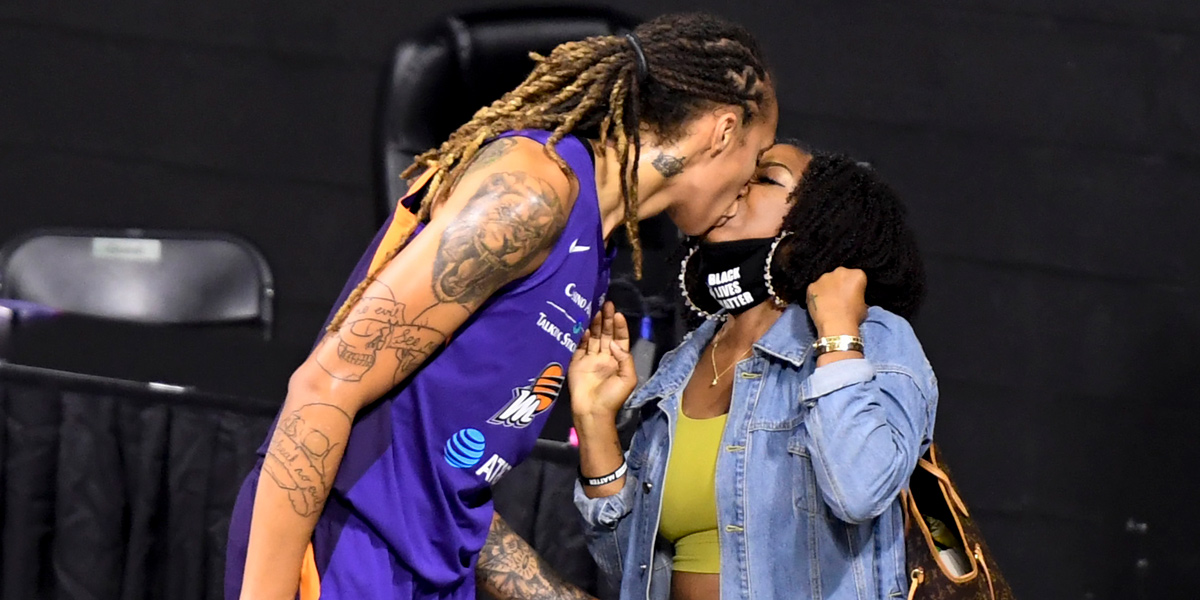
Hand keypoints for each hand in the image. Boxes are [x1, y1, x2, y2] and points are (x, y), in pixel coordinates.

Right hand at [568, 302, 636, 419]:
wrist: (592, 412)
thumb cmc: (612, 397)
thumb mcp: (628, 379)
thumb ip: (625, 358)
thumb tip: (615, 343)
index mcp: (618, 360)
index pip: (620, 338)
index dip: (620, 326)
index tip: (618, 314)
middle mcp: (604, 357)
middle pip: (606, 334)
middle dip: (607, 319)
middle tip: (606, 304)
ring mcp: (590, 359)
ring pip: (593, 337)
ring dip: (595, 324)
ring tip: (595, 310)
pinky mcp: (577, 362)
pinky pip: (579, 346)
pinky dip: (581, 336)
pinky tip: (584, 327)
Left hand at [806, 267, 867, 336]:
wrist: (836, 325)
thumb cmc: (853, 317)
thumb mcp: (864, 305)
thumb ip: (858, 295)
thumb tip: (853, 298)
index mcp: (857, 274)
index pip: (857, 277)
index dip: (855, 287)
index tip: (853, 295)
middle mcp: (840, 271)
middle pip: (840, 275)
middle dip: (840, 283)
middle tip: (839, 297)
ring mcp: (823, 278)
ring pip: (826, 281)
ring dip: (827, 288)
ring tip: (828, 302)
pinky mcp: (811, 286)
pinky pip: (815, 289)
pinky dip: (816, 295)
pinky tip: (819, 304)